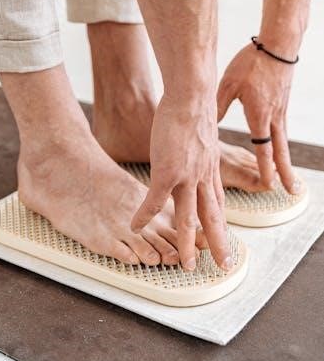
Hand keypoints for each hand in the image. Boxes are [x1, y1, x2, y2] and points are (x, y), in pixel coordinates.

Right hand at [131, 95, 231, 271]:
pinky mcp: (167, 171)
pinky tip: (135, 227)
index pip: (217, 202)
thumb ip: (198, 148)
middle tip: (222, 264)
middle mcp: (202, 177)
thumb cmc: (194, 108)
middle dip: (217, 243)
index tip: (224, 237)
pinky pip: (155, 201)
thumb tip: (196, 148)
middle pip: (212, 216)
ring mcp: (186, 176)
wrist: (192, 96)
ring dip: (187, 243)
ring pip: (189, 218)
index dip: (220, 222)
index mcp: (209, 169)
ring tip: (184, 265)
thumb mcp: (201, 135)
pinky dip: (145, 216)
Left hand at [217, 43, 299, 193]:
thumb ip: (218, 105)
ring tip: (292, 180)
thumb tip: (208, 126)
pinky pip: (282, 131)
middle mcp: (273, 116)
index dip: (265, 167)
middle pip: (280, 151)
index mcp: (259, 114)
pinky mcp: (282, 104)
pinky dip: (283, 146)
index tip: (269, 185)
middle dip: (286, 173)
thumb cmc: (251, 63)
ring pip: (283, 143)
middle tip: (293, 192)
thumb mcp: (228, 83)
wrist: (277, 46)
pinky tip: (281, 153)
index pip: (263, 147)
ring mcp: (280, 111)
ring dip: (287, 162)